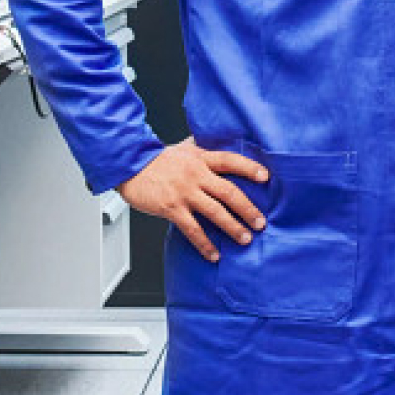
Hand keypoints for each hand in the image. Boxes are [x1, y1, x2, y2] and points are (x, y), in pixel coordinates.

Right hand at [119, 139, 267, 262]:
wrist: (129, 165)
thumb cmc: (155, 159)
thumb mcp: (181, 147)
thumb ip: (199, 148)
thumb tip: (213, 140)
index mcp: (200, 158)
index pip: (230, 161)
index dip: (249, 168)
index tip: (266, 178)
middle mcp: (196, 174)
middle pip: (229, 191)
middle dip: (248, 209)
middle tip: (260, 222)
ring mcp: (184, 192)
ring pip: (215, 212)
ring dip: (233, 227)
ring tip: (245, 238)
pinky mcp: (171, 208)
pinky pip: (193, 229)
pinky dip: (205, 244)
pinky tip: (213, 254)